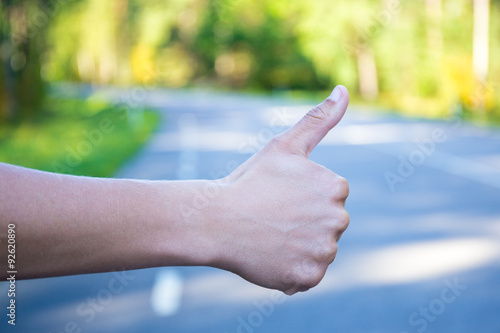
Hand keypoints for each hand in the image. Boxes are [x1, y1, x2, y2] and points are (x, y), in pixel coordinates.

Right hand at [210, 86, 349, 294]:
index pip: (328, 200)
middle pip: (325, 226)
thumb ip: (319, 119)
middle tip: (271, 219)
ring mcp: (323, 251)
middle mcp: (338, 220)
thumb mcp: (285, 145)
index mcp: (336, 188)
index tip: (279, 198)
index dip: (301, 200)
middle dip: (303, 224)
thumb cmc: (249, 181)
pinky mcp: (309, 277)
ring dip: (297, 248)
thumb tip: (343, 89)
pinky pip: (306, 275)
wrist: (216, 220)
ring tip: (269, 237)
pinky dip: (290, 271)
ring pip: (316, 251)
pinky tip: (269, 257)